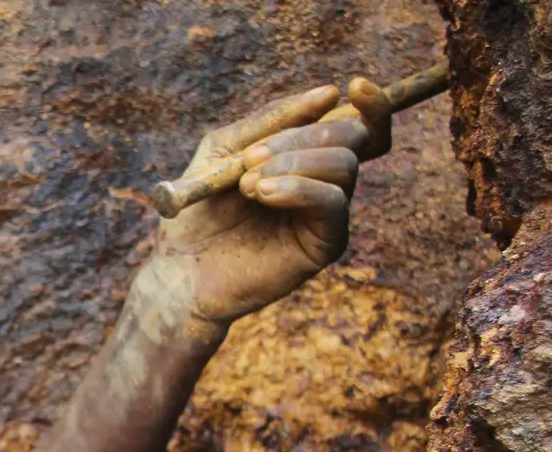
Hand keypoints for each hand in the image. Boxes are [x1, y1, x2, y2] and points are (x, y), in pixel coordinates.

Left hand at [127, 78, 393, 341]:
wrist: (181, 268)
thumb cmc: (198, 210)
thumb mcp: (225, 149)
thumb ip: (271, 120)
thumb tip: (330, 93)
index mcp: (306, 157)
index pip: (358, 124)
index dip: (370, 103)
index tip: (357, 84)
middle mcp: (324, 182)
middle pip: (352, 137)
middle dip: (303, 136)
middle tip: (251, 159)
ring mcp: (327, 214)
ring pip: (344, 165)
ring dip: (293, 163)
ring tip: (248, 184)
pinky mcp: (325, 244)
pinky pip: (333, 202)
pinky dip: (298, 188)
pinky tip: (263, 194)